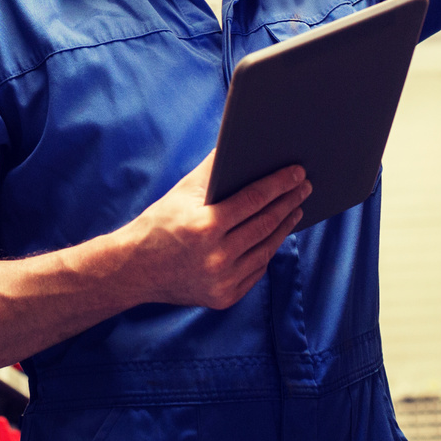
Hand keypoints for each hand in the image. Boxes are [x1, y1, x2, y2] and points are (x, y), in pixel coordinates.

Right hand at [120, 153, 310, 309]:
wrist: (135, 270)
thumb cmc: (159, 224)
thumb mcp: (182, 192)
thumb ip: (213, 169)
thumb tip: (238, 142)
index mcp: (205, 227)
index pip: (254, 200)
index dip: (279, 184)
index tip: (298, 172)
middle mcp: (216, 257)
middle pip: (265, 224)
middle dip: (289, 202)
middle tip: (305, 187)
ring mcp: (222, 281)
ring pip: (266, 250)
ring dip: (284, 227)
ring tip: (296, 209)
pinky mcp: (224, 298)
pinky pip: (256, 271)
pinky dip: (267, 251)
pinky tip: (275, 235)